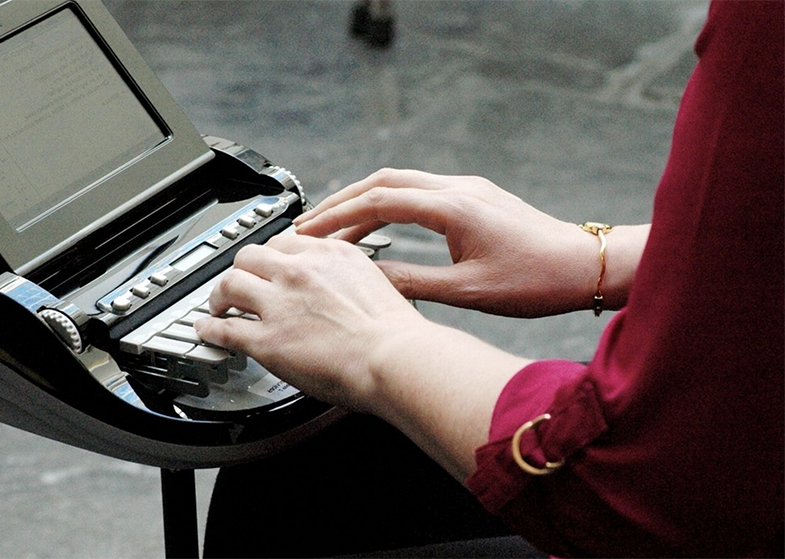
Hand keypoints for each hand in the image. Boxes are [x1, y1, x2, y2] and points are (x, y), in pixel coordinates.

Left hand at [194, 233, 423, 412]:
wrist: (394, 359)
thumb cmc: (395, 334)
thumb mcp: (376, 283)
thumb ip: (349, 278)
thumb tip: (342, 287)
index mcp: (329, 254)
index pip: (285, 240)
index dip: (271, 255)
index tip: (268, 263)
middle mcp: (300, 271)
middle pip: (250, 256)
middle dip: (241, 269)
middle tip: (238, 282)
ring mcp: (279, 304)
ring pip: (230, 284)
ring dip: (219, 295)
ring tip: (218, 305)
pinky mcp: (267, 339)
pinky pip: (225, 328)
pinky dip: (210, 328)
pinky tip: (207, 331)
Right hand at [294, 169, 640, 316]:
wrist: (586, 266)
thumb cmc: (537, 280)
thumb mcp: (467, 291)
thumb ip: (412, 283)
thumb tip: (369, 281)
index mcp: (453, 208)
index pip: (378, 201)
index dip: (338, 216)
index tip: (309, 231)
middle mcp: (458, 189)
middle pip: (383, 181)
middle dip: (341, 201)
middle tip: (310, 224)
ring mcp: (467, 189)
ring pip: (400, 182)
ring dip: (363, 201)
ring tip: (335, 226)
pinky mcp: (475, 197)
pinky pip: (419, 190)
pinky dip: (388, 203)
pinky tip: (378, 223)